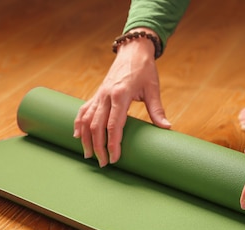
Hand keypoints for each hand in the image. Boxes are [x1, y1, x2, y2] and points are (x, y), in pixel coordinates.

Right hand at [74, 28, 170, 166]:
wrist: (132, 51)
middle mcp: (106, 95)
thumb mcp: (153, 89)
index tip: (115, 158)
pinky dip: (78, 124)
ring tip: (89, 155)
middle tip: (104, 163)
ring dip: (86, 139)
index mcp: (120, 94)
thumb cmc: (145, 70)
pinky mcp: (96, 94)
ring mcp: (99, 95)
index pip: (113, 124)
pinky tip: (77, 136)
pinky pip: (83, 111)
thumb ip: (157, 110)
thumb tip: (167, 128)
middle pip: (97, 126)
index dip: (113, 143)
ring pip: (86, 120)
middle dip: (99, 147)